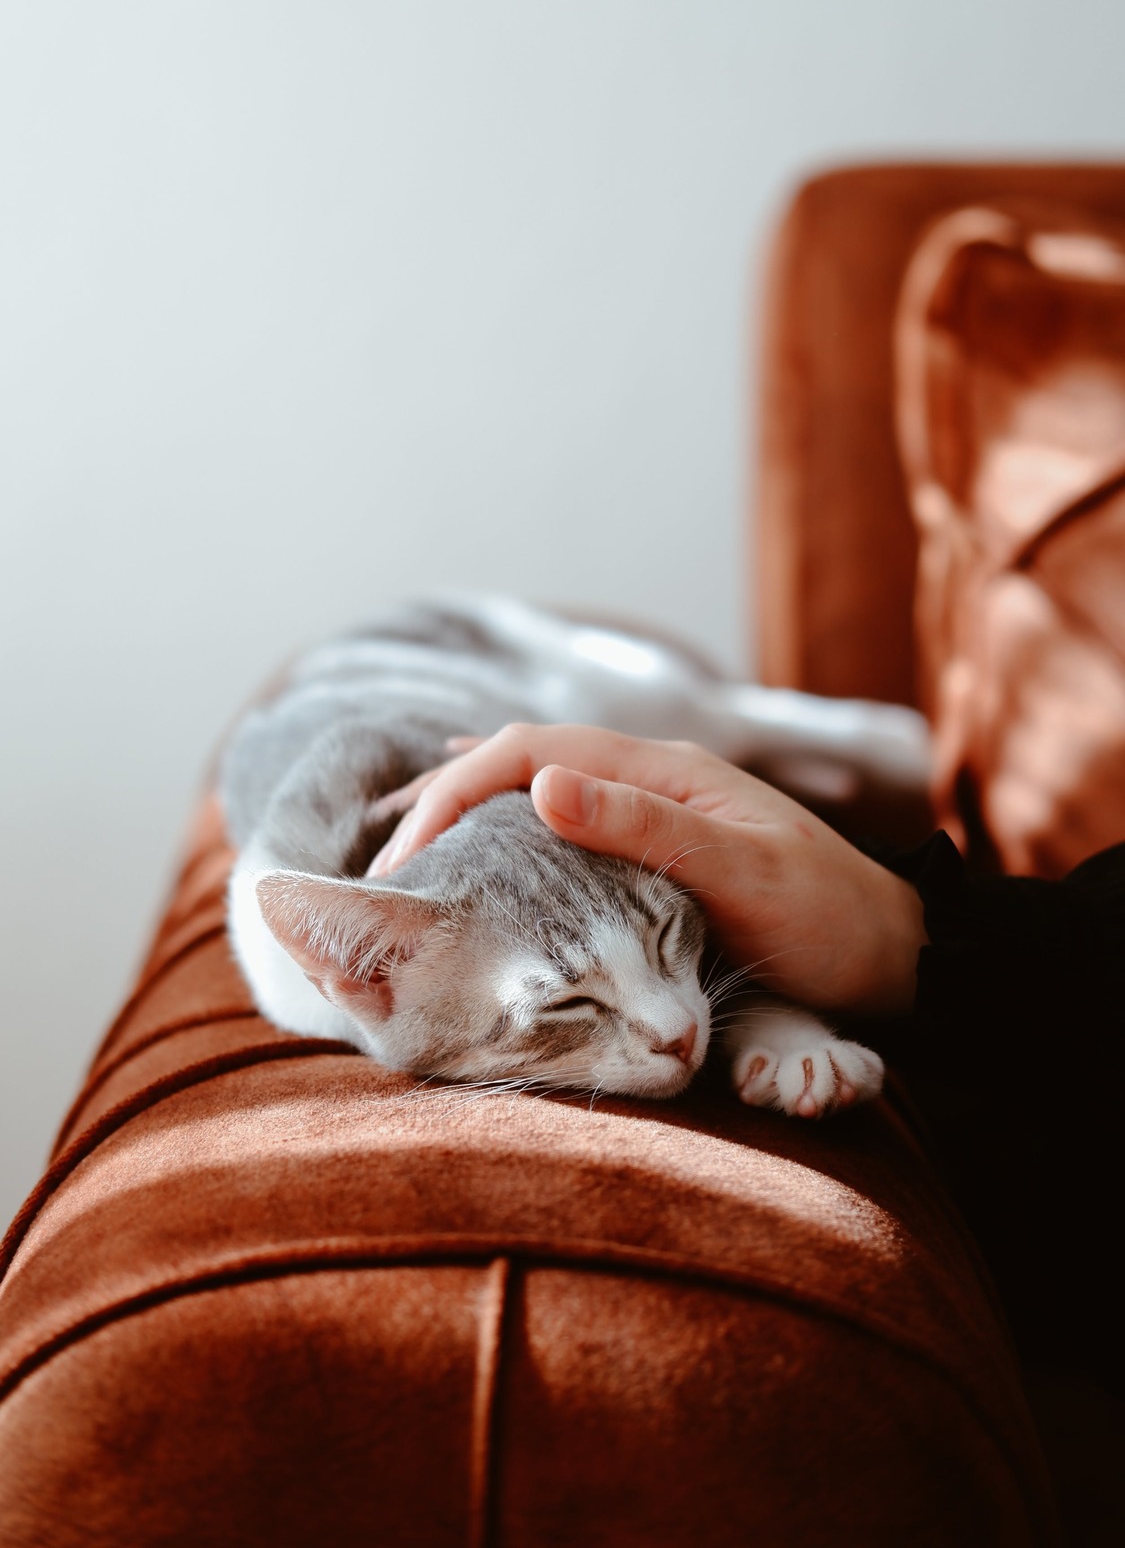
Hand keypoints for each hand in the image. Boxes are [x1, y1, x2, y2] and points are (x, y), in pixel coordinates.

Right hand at [370, 725, 926, 1015]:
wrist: (901, 954)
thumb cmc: (830, 919)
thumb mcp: (743, 874)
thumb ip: (647, 827)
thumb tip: (542, 781)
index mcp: (662, 769)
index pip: (533, 750)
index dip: (458, 790)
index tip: (409, 853)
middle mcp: (649, 779)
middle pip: (523, 763)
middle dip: (445, 804)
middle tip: (388, 875)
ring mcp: (654, 814)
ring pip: (538, 791)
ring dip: (470, 817)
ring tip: (411, 870)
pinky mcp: (658, 855)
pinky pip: (565, 830)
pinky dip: (510, 836)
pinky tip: (481, 856)